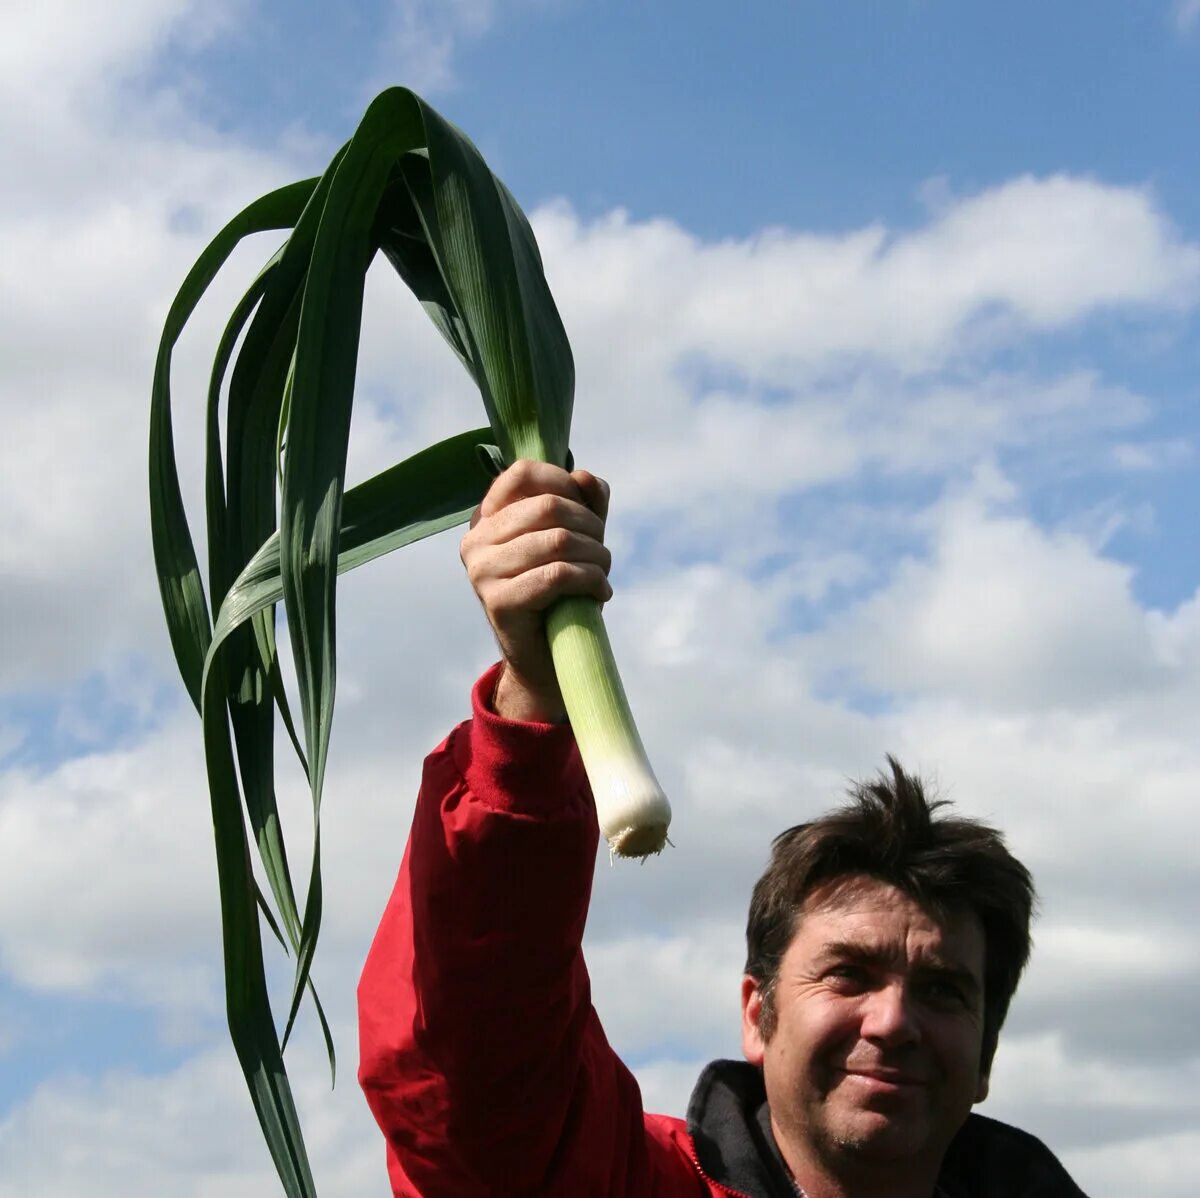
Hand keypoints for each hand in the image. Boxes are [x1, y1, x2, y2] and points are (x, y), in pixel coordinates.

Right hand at [460, 460, 611, 721]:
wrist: (545, 656)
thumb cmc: (560, 590)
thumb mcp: (576, 537)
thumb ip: (584, 502)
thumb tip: (585, 476)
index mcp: (486, 517)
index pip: (523, 472)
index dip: (564, 483)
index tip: (586, 512)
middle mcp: (475, 540)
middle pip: (549, 506)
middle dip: (591, 527)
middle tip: (603, 552)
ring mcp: (482, 571)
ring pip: (558, 540)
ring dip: (597, 556)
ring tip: (603, 573)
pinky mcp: (498, 601)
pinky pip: (558, 575)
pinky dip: (591, 580)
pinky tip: (600, 592)